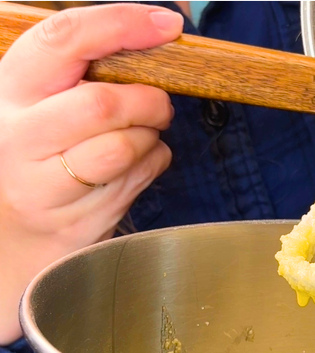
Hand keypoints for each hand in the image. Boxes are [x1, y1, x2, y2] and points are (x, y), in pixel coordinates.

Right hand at [0, 4, 183, 343]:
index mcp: (11, 90)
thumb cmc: (43, 150)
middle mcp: (19, 137)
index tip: (165, 24)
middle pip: (103, 104)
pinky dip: (153, 163)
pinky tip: (136, 162)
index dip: (120, 25)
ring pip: (124, 147)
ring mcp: (45, 185)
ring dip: (151, 136)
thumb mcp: (46, 100)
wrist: (17, 230)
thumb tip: (161, 24)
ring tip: (143, 133)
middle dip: (149, 100)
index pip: (63, 40)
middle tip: (158, 104)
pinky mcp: (78, 221)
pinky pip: (139, 179)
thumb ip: (88, 66)